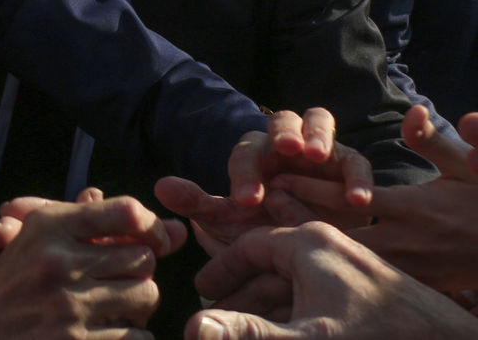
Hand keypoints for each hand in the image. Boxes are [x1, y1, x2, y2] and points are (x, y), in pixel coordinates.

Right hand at [0, 195, 186, 338]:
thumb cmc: (15, 275)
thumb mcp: (39, 234)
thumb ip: (88, 219)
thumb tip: (152, 219)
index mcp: (50, 226)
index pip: (125, 212)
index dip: (152, 226)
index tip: (155, 240)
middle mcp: (58, 261)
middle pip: (143, 258)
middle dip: (141, 270)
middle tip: (127, 278)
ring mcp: (67, 306)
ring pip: (146, 297)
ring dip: (139, 304)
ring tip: (121, 305)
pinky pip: (136, 336)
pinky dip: (130, 335)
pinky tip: (110, 331)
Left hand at [155, 108, 372, 254]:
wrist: (301, 250)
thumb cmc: (259, 228)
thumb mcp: (227, 221)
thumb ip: (196, 202)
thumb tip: (159, 187)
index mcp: (253, 155)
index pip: (245, 151)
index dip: (245, 172)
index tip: (246, 201)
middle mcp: (284, 145)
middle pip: (283, 119)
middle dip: (285, 131)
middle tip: (288, 149)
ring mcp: (319, 151)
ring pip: (319, 122)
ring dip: (319, 135)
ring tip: (318, 156)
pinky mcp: (349, 168)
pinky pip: (356, 163)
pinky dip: (359, 178)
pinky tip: (359, 201)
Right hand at [184, 222, 477, 338]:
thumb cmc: (379, 338)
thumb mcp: (305, 338)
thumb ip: (247, 332)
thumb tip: (193, 328)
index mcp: (308, 242)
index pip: (249, 246)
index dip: (221, 272)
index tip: (201, 296)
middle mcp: (328, 243)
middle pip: (269, 263)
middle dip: (241, 292)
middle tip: (218, 317)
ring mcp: (351, 263)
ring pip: (294, 281)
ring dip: (268, 304)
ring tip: (249, 325)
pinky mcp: (368, 286)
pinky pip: (318, 293)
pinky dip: (296, 309)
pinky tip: (291, 324)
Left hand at [271, 106, 477, 291]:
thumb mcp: (467, 166)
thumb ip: (436, 141)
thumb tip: (414, 111)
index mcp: (413, 207)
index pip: (350, 196)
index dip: (310, 186)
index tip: (276, 176)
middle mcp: (405, 241)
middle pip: (337, 235)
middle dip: (297, 222)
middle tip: (262, 208)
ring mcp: (407, 268)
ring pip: (346, 262)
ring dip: (310, 248)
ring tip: (270, 235)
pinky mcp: (411, 286)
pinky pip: (363, 280)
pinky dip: (334, 271)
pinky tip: (302, 267)